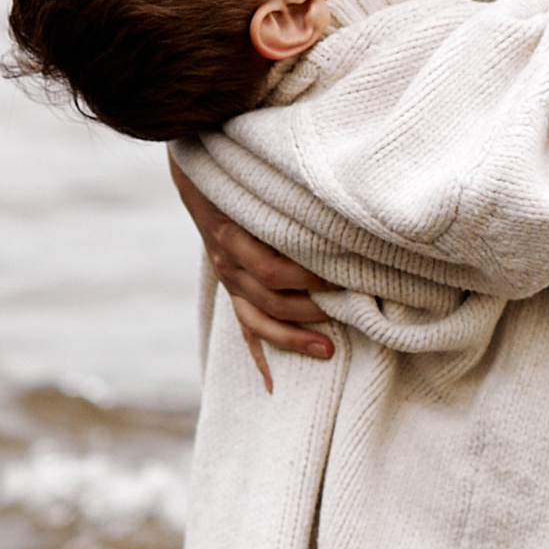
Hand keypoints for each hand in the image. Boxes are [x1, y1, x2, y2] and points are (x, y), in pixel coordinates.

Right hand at [170, 158, 332, 389]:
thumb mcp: (257, 179)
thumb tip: (330, 201)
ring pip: (258, 320)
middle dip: (313, 308)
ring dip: (293, 338)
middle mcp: (227, 262)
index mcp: (232, 236)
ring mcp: (227, 278)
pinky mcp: (230, 288)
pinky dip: (259, 355)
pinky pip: (244, 328)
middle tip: (353, 308)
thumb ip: (286, 196)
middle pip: (271, 299)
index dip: (309, 279)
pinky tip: (273, 383)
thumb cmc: (237, 168)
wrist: (196, 165)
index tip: (346, 277)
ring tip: (329, 350)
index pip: (271, 271)